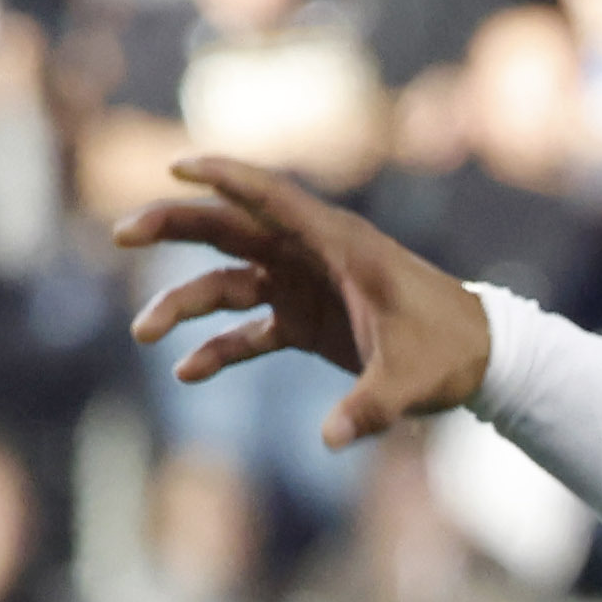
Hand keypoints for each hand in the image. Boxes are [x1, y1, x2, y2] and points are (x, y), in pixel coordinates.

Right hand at [120, 153, 492, 445]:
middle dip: (175, 227)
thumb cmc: (450, 350)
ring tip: (143, 333)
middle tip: (122, 234)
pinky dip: (218, 348)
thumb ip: (372, 406)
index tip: (177, 165)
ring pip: (229, 282)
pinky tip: (186, 372)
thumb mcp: (413, 378)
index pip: (271, 198)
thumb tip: (332, 437)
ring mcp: (305, 288)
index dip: (224, 176)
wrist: (478, 357)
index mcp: (338, 245)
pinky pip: (249, 330)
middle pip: (231, 230)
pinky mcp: (306, 322)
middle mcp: (312, 257)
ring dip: (185, 303)